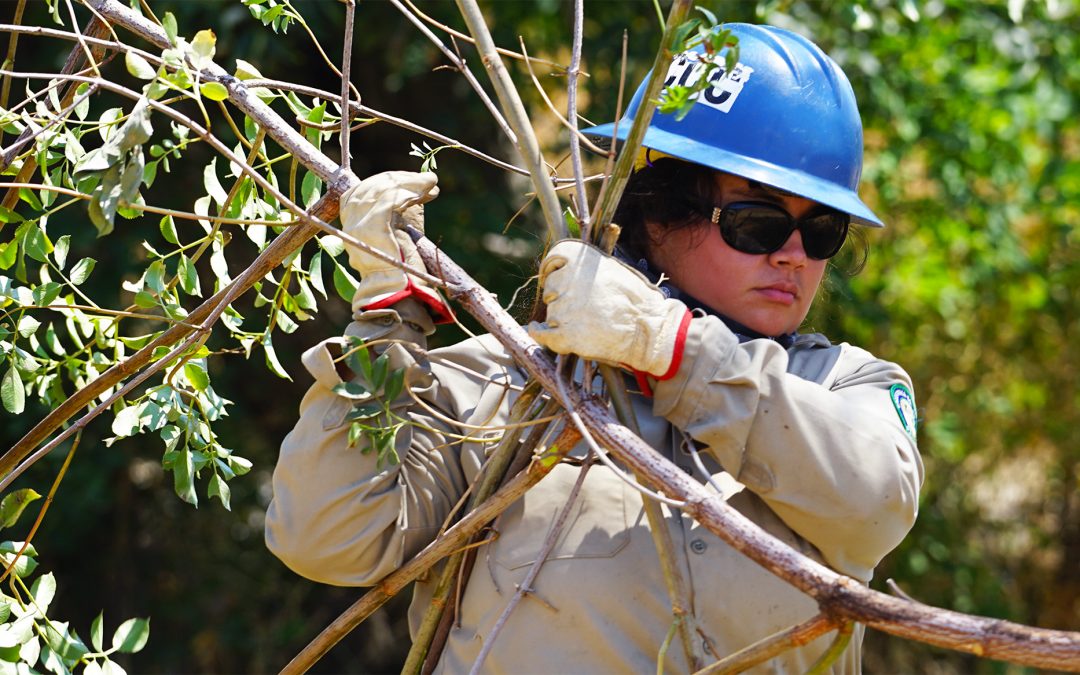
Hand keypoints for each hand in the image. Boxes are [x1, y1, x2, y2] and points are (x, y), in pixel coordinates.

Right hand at [338, 171, 450, 323]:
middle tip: (428, 181)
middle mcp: (348, 224)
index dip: (387, 182)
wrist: (398, 293)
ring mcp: (356, 227)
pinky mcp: (371, 229)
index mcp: (349, 224)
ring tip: (431, 184)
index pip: (362, 191)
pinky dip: (409, 192)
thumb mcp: (396, 233)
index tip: (413, 184)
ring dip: (410, 183)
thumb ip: (399, 211)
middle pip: (371, 187)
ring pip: (381, 190)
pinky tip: (427, 192)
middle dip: (402, 180)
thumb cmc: (401, 268)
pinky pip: (390, 201)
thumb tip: (421, 187)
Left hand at [528, 240, 691, 378]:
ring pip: (551, 313)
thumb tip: (564, 270)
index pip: (553, 259)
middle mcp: (568, 280)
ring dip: (561, 317)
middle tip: (582, 305)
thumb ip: (586, 268)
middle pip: (550, 289)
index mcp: (580, 259)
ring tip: (587, 322)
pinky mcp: (566, 336)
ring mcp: (565, 309)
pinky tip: (538, 330)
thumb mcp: (612, 269)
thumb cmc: (636, 299)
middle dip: (560, 296)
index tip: (550, 276)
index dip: (550, 269)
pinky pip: (542, 334)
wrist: (651, 329)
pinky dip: (539, 333)